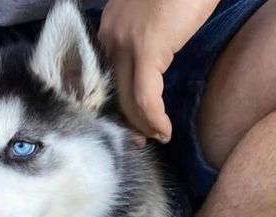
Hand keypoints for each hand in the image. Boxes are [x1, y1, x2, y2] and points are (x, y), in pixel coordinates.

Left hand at [99, 0, 218, 143]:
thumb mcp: (156, 17)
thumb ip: (146, 40)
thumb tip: (154, 65)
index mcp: (110, 29)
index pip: (110, 78)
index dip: (120, 105)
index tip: (132, 123)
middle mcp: (110, 37)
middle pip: (114, 92)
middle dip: (128, 121)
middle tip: (141, 139)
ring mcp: (125, 43)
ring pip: (127, 100)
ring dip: (143, 125)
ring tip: (158, 137)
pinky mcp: (146, 50)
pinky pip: (145, 98)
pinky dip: (155, 119)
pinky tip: (165, 130)